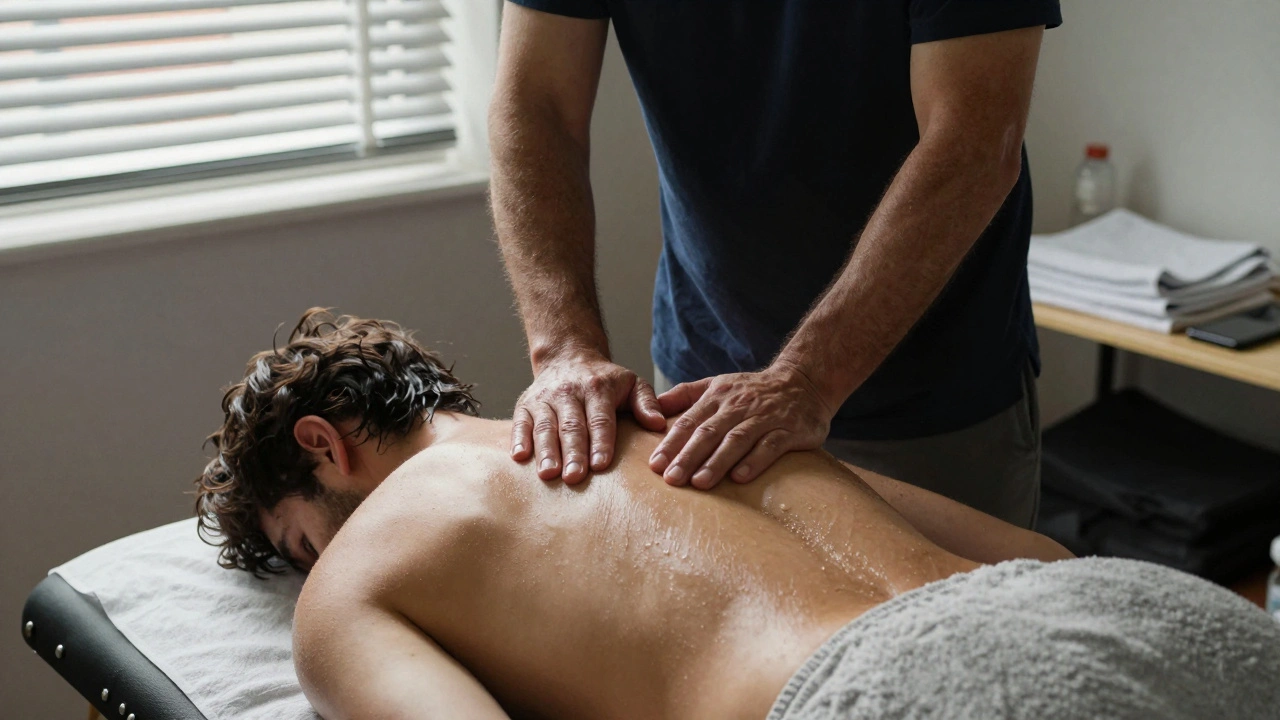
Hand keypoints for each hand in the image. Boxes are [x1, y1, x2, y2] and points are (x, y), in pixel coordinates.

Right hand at [513, 353, 665, 483]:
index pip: (600, 419)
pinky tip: (519, 457)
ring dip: (546, 451)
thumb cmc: (605, 380)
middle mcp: (569, 392)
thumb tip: (658, 424)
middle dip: (573, 453)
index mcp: (598, 389)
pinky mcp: (525, 405)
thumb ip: (646, 402)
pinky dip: (519, 439)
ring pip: (545, 427)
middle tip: (574, 477)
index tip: (601, 465)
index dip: (601, 442)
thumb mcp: (632, 383)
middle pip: (572, 426)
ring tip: (548, 474)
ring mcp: (545, 399)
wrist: (568, 357)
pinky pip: (520, 423)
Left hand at [649, 362, 834, 489]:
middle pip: (709, 432)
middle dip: (688, 456)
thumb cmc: (752, 390)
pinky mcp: (790, 429)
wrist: (804, 380)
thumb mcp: (717, 384)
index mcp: (718, 396)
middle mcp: (739, 406)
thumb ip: (685, 395)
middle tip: (671, 479)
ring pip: (737, 439)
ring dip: (717, 462)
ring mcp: (765, 417)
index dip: (671, 443)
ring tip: (700, 483)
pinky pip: (771, 445)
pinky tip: (740, 478)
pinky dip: (755, 461)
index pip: (689, 421)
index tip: (655, 465)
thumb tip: (653, 407)